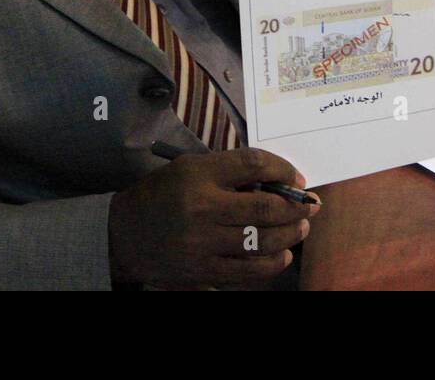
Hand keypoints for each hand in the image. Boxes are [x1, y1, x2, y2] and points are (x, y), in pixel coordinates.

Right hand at [108, 148, 318, 288]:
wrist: (124, 235)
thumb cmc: (164, 194)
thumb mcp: (191, 169)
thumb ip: (230, 172)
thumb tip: (277, 182)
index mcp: (199, 175)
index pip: (253, 164)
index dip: (283, 170)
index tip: (297, 178)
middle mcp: (203, 208)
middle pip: (265, 207)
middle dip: (296, 206)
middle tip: (310, 205)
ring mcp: (204, 243)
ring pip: (263, 240)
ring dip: (291, 234)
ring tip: (301, 227)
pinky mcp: (204, 270)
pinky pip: (249, 270)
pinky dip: (273, 262)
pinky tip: (283, 254)